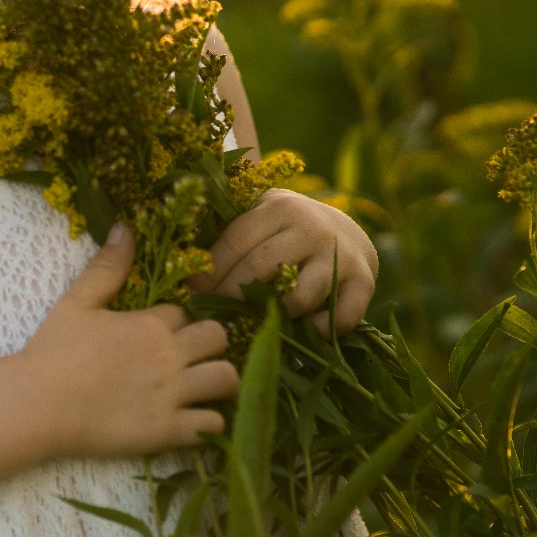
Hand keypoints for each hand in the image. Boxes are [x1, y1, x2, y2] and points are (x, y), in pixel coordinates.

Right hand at [18, 224, 240, 459]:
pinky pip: (213, 423)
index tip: (159, 336)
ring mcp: (171, 394)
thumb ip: (107, 267)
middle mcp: (168, 355)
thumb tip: (125, 227)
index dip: (176, 323)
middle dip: (209, 344)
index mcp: (149, 323)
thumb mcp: (77, 301)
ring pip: (226, 378)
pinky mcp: (167, 431)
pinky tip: (192, 420)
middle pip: (218, 337)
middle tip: (192, 358)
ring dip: (219, 381)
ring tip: (203, 388)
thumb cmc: (52, 352)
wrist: (36, 404)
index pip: (185, 313)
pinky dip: (209, 422)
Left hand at [190, 188, 379, 334]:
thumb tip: (172, 254)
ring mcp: (340, 255)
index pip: (236, 242)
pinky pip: (340, 316)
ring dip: (274, 315)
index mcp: (279, 206)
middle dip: (232, 297)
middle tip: (215, 317)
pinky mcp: (364, 281)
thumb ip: (227, 228)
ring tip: (255, 322)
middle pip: (261, 268)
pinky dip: (321, 328)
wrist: (347, 231)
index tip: (192, 292)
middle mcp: (312, 226)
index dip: (210, 271)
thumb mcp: (259, 215)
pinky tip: (305, 330)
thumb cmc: (286, 228)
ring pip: (298, 296)